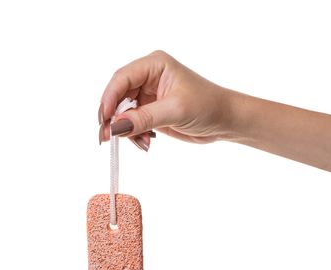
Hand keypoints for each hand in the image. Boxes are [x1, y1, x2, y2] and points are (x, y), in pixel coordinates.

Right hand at [98, 50, 233, 149]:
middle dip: (114, 118)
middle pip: (118, 95)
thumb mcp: (175, 111)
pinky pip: (133, 122)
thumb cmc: (208, 106)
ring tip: (142, 143)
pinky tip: (147, 142)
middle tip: (109, 138)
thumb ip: (144, 118)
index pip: (122, 78)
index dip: (109, 99)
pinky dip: (135, 134)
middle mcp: (148, 77)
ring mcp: (149, 95)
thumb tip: (115, 127)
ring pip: (123, 112)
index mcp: (154, 65)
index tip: (104, 120)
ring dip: (126, 130)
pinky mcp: (151, 111)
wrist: (226, 120)